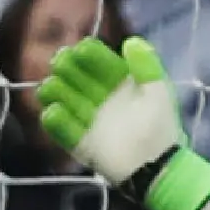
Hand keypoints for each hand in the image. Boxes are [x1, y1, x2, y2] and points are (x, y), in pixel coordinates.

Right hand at [36, 33, 192, 186]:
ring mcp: (91, 123)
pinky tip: (51, 112)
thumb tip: (130, 41)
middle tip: (59, 62)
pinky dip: (57, 123)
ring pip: (68, 103)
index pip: (101, 64)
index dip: (90, 55)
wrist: (159, 168)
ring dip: (56, 93)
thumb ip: (146, 66)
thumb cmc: (160, 127)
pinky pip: (66, 132)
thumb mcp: (158, 92)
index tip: (80, 48)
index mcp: (121, 84)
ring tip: (49, 86)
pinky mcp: (83, 145)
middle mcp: (103, 100)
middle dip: (67, 70)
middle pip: (79, 81)